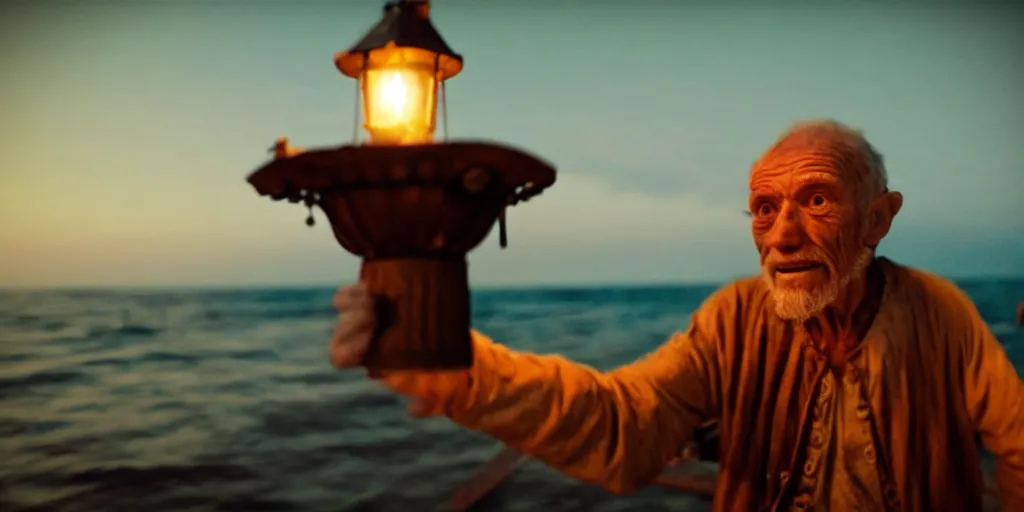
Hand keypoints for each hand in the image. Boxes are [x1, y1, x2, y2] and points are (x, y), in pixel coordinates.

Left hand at [328, 282, 466, 417]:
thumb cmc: (443, 381)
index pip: (342, 356)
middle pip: (341, 326)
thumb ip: (429, 403)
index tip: (369, 338)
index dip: (348, 346)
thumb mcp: (440, 395)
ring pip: (345, 305)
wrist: (456, 360)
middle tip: (374, 310)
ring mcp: (371, 317)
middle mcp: (364, 340)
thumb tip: (414, 408)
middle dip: (352, 317)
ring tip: (372, 291)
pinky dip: (362, 285)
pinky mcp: (382, 298)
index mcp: (372, 361)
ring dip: (354, 298)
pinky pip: (359, 290)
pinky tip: (375, 278)